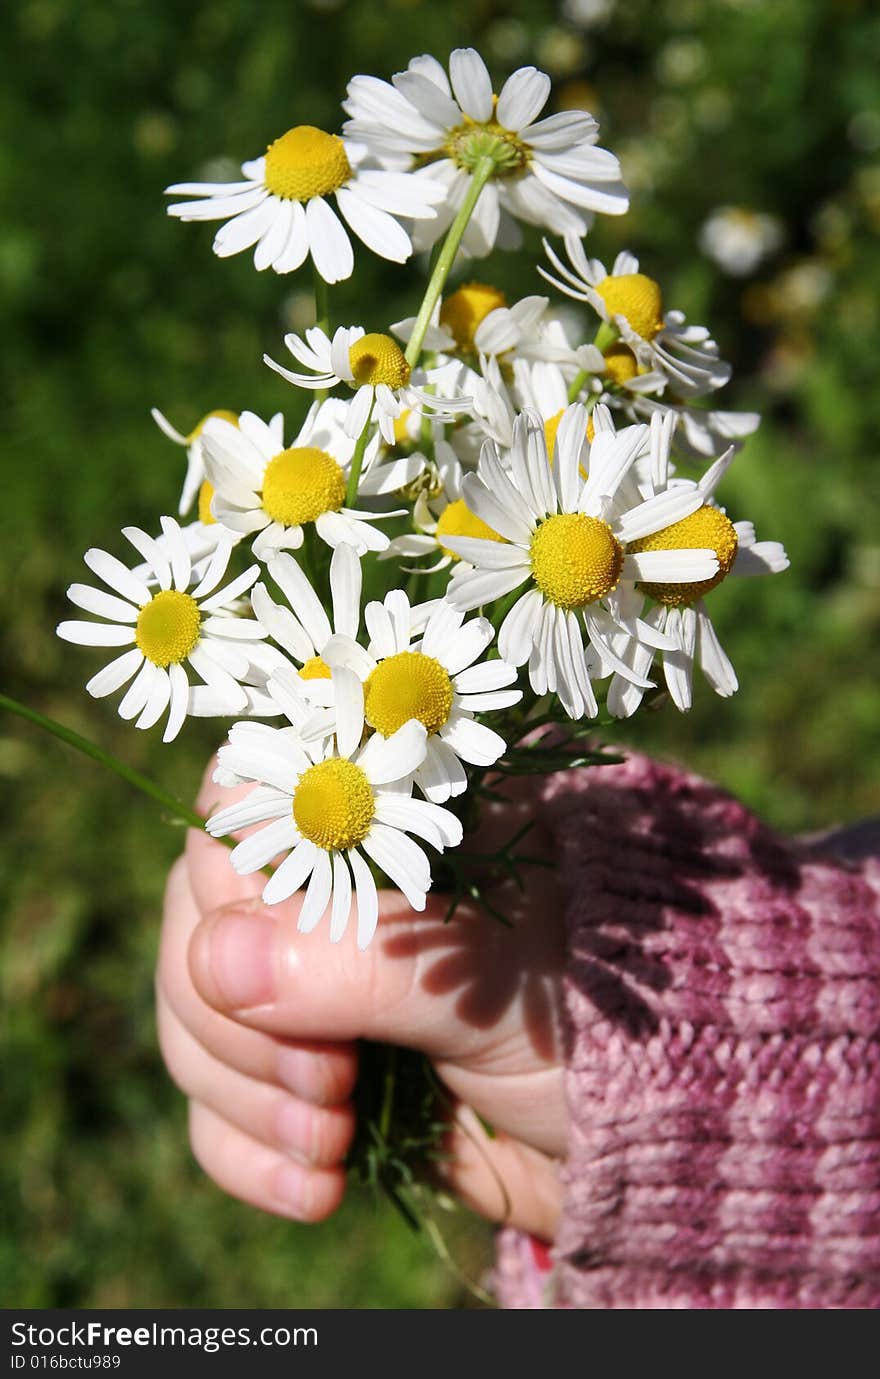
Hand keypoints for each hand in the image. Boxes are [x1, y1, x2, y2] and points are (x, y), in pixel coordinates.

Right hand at [156, 763, 567, 1239]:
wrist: (648, 1123)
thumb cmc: (593, 1010)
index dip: (235, 894)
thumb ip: (359, 960)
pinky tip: (314, 1189)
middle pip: (198, 928)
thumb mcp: (490, 974)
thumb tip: (212, 960)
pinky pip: (217, 1111)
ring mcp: (311, 988)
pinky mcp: (306, 1077)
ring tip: (334, 1140)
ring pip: (198, 1025)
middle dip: (241, 1022)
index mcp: (378, 823)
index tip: (288, 976)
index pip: (242, 815)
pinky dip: (247, 1154)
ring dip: (246, 1097)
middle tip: (332, 1080)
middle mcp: (330, 896)